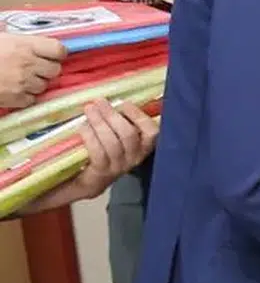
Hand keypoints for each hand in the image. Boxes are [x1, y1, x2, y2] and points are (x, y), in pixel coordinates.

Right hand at [0, 34, 65, 107]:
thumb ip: (3, 30)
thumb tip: (4, 24)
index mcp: (25, 45)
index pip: (59, 50)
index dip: (56, 53)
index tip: (50, 54)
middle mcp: (29, 64)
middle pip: (55, 70)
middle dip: (46, 70)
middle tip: (33, 68)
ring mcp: (24, 83)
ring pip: (44, 86)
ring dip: (35, 84)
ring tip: (20, 79)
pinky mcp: (16, 99)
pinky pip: (31, 100)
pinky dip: (25, 97)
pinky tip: (14, 90)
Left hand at [27, 100, 158, 211]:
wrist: (87, 181)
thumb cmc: (104, 152)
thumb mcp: (118, 138)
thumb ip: (120, 122)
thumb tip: (113, 101)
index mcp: (143, 147)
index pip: (152, 132)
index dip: (139, 116)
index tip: (123, 103)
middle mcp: (135, 158)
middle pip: (128, 134)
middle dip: (112, 115)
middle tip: (99, 102)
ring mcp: (119, 167)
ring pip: (112, 142)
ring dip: (99, 123)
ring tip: (89, 109)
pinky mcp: (102, 172)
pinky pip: (98, 152)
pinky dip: (90, 136)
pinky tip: (83, 126)